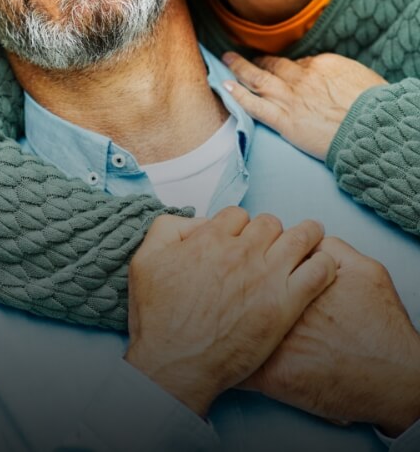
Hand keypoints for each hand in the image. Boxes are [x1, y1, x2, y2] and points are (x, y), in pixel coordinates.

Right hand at [125, 208, 335, 415]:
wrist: (175, 365)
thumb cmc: (158, 320)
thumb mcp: (145, 260)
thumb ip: (168, 229)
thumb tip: (199, 223)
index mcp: (211, 239)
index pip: (238, 215)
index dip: (240, 227)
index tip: (242, 241)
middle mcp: (242, 251)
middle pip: (270, 223)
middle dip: (271, 232)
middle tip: (272, 248)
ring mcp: (267, 276)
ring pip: (301, 237)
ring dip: (306, 236)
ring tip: (310, 241)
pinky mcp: (285, 305)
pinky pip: (319, 270)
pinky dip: (324, 263)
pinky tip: (321, 268)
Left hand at [223, 51, 386, 158]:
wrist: (371, 126)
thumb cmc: (375, 106)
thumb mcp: (363, 78)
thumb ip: (342, 76)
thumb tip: (335, 79)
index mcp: (323, 65)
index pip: (299, 63)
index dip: (289, 66)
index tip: (282, 68)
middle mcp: (302, 78)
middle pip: (273, 65)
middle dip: (257, 60)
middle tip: (243, 55)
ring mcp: (291, 99)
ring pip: (258, 79)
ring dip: (239, 68)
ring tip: (226, 60)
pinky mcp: (285, 121)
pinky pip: (256, 106)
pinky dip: (238, 96)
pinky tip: (226, 87)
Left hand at [242, 237, 419, 435]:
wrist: (395, 377)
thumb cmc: (382, 327)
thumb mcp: (364, 271)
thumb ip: (333, 249)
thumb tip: (310, 240)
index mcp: (294, 280)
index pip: (254, 257)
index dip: (247, 258)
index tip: (245, 262)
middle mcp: (278, 306)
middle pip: (235, 284)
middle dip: (227, 283)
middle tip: (227, 287)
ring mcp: (271, 341)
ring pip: (227, 323)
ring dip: (223, 318)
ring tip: (223, 316)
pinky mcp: (270, 376)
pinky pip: (234, 365)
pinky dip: (230, 359)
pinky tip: (230, 354)